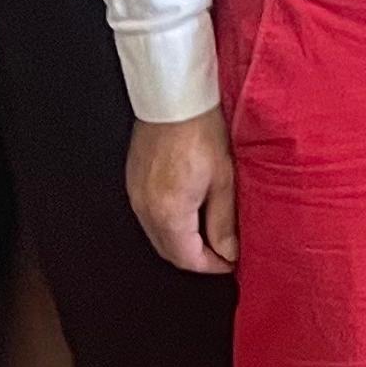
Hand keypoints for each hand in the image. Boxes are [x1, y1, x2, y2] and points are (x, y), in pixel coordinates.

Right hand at [127, 110, 236, 274]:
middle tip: (224, 254)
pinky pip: (149, 217)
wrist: (173, 100)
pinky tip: (189, 215)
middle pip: (169, 251)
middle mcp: (145, 210)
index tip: (231, 263)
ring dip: (183, 243)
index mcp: (168, 212)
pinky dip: (169, 225)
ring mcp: (136, 197)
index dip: (211, 266)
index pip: (187, 258)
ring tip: (211, 235)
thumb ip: (223, 221)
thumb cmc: (201, 133)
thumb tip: (228, 252)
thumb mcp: (223, 179)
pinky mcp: (134, 183)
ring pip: (158, 236)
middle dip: (197, 258)